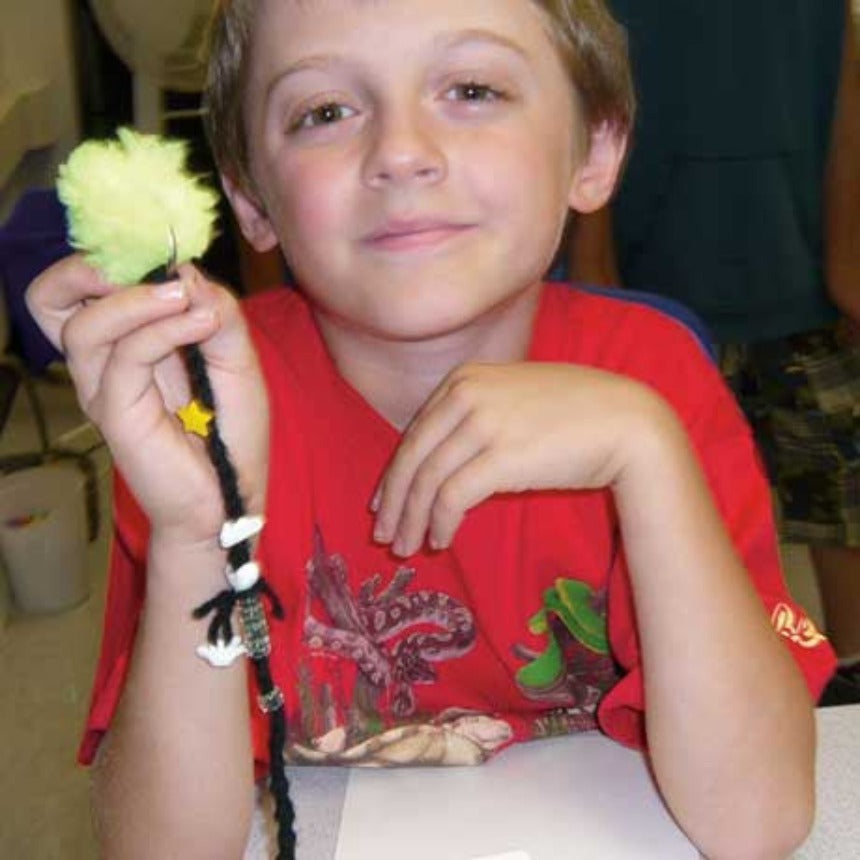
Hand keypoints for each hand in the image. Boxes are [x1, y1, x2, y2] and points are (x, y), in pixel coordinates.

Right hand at [26, 255, 268, 545]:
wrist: (232, 495)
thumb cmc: (232, 430)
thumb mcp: (236, 358)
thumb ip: (216, 312)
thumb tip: (187, 271)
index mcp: (129, 343)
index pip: (83, 286)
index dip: (107, 254)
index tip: (156, 241)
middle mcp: (106, 362)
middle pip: (50, 298)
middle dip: (87, 266)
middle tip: (142, 264)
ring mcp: (106, 387)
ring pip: (84, 322)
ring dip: (138, 297)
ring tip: (185, 297)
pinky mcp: (116, 412)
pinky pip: (126, 355)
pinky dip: (165, 328)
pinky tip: (202, 324)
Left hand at [372, 361, 669, 556]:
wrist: (627, 421)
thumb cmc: (578, 411)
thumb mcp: (515, 397)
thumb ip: (476, 414)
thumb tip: (443, 459)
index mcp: (465, 378)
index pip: (416, 433)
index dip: (395, 474)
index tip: (386, 502)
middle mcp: (466, 395)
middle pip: (412, 458)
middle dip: (394, 502)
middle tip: (384, 535)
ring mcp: (482, 424)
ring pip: (427, 481)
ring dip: (412, 520)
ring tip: (406, 547)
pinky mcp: (500, 457)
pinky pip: (452, 498)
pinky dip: (440, 524)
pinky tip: (441, 541)